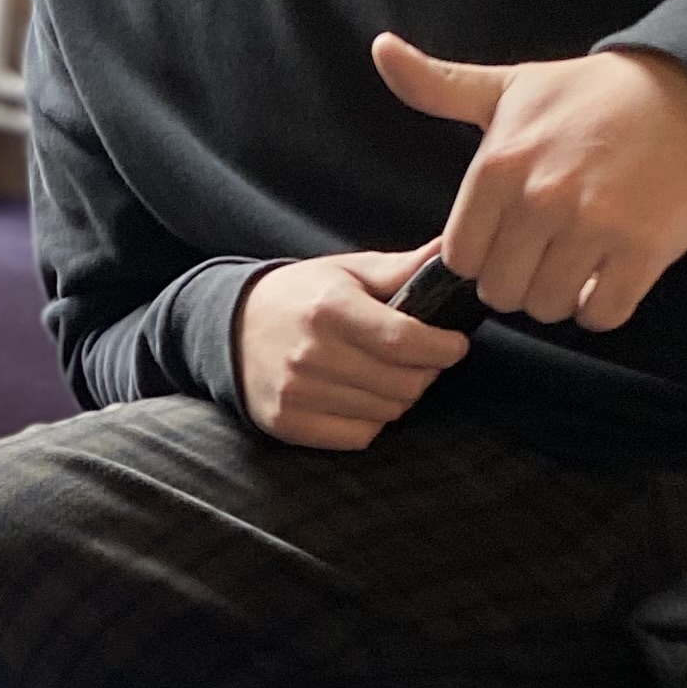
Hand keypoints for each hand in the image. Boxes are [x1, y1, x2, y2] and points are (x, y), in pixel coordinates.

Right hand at [235, 246, 472, 451]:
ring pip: (388, 412)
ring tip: (387, 374)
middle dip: (426, 371)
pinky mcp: (289, 423)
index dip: (443, 347)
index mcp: (330, 308)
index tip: (455, 343)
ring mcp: (297, 392)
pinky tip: (361, 396)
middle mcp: (311, 353)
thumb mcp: (347, 271)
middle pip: (404, 383)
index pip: (405, 340)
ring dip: (400, 395)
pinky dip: (372, 420)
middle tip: (420, 358)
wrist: (231, 328)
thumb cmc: (301, 296)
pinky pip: (360, 435)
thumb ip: (402, 268)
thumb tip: (453, 252)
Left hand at [372, 34, 686, 332]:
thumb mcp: (511, 86)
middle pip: (502, 292)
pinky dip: (602, 308)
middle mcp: (540, 200)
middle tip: (546, 255)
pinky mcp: (642, 251)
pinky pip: (602, 315)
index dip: (482, 258)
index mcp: (499, 166)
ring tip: (577, 263)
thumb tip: (380, 50)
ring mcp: (593, 227)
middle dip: (519, 282)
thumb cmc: (591, 95)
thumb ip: (439, 85)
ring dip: (560, 298)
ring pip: (548, 308)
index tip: (508, 240)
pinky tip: (609, 276)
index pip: (460, 258)